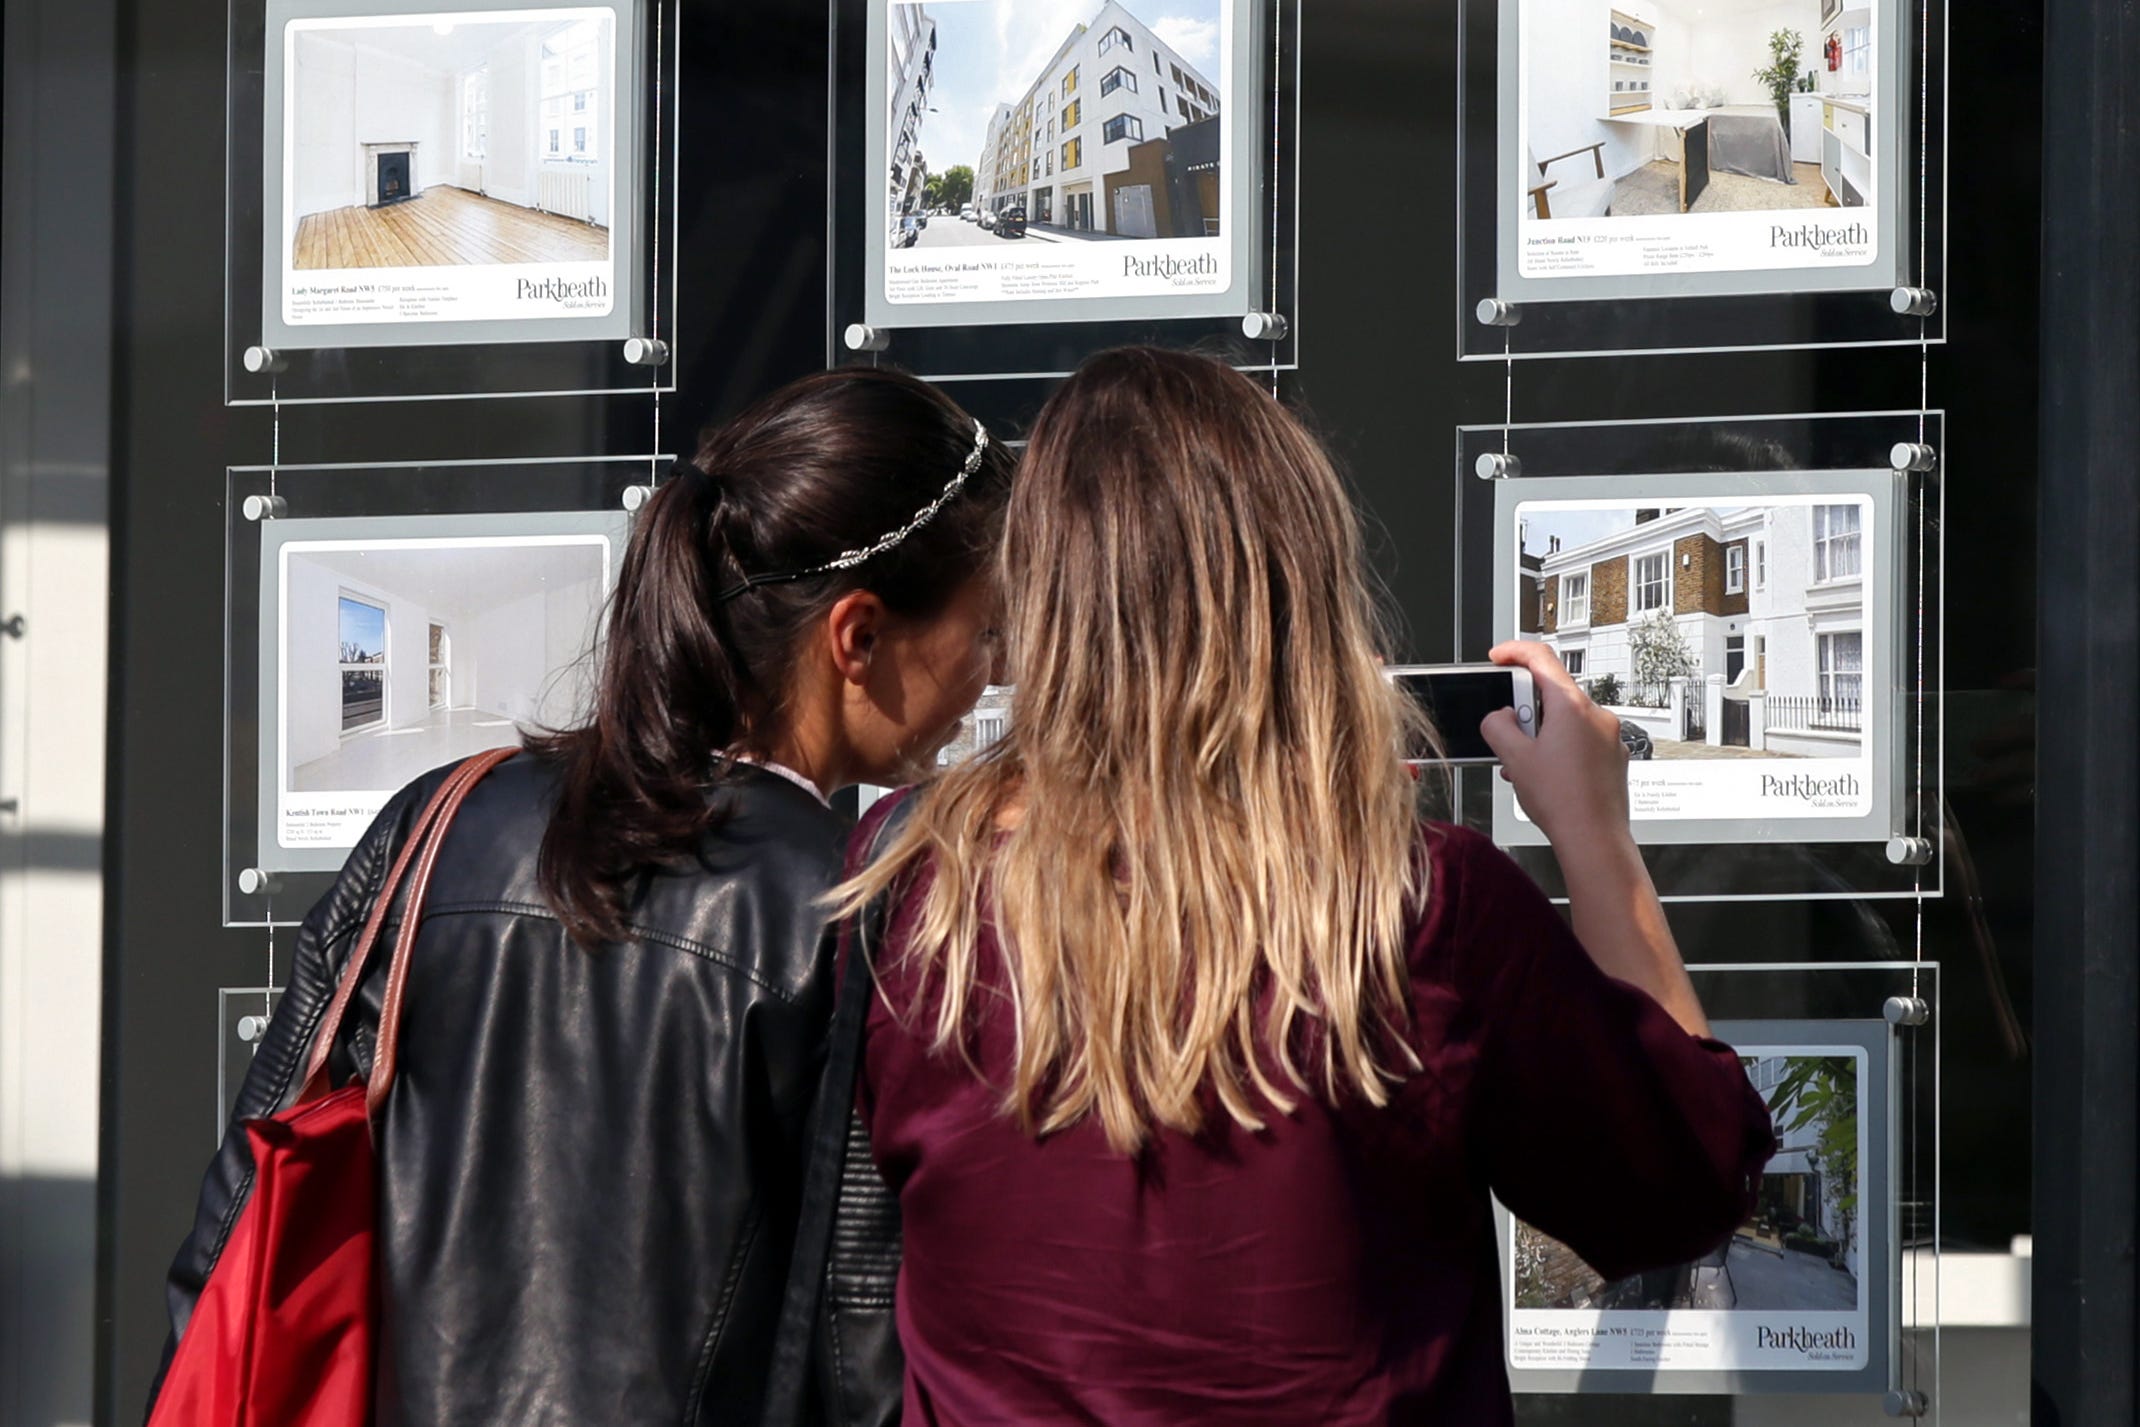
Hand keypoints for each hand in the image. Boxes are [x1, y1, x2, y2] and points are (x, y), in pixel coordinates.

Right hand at [1478, 640, 1633, 848]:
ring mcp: (1608, 736)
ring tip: (1525, 763)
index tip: (1499, 657)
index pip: (1542, 658)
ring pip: (1566, 719)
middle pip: (1553, 693)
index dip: (1514, 652)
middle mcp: (1596, 716)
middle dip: (1524, 708)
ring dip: (1540, 732)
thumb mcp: (1514, 758)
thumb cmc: (1563, 802)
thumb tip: (1499, 717)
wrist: (1594, 838)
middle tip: (1509, 731)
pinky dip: (1559, 746)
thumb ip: (1497, 726)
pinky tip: (1545, 774)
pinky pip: (1580, 738)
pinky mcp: (1612, 756)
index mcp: (1572, 708)